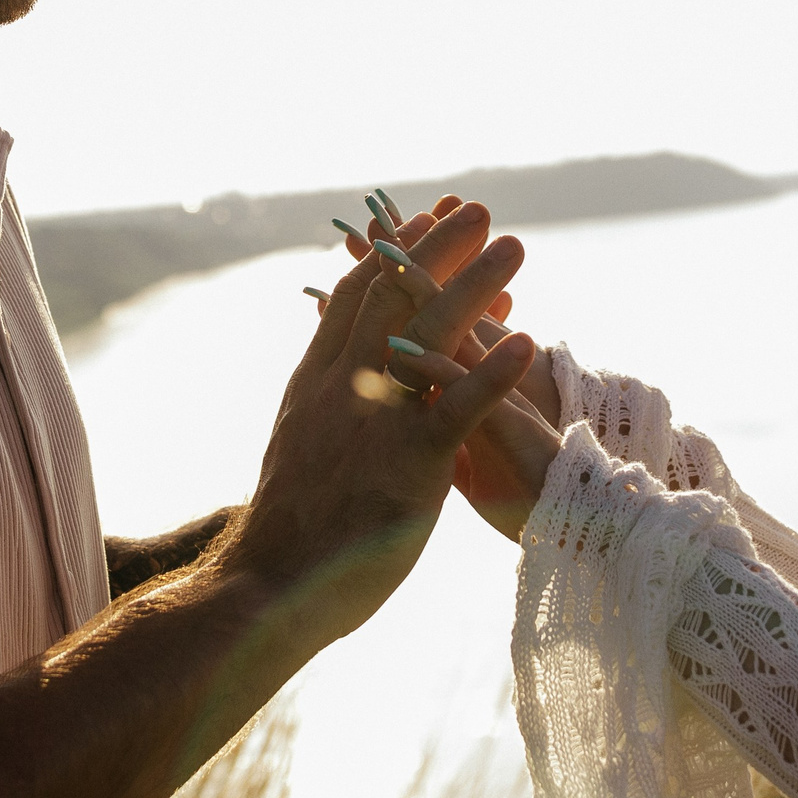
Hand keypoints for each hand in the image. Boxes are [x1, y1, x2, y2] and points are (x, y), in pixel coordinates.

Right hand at [233, 202, 534, 643]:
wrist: (268, 586)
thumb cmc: (292, 528)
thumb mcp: (303, 444)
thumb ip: (330, 404)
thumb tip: (350, 376)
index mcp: (316, 381)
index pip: (355, 297)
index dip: (392, 254)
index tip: (422, 220)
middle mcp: (342, 387)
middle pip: (393, 296)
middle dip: (437, 248)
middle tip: (478, 211)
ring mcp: (374, 421)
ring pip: (427, 334)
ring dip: (475, 286)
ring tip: (515, 248)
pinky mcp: (408, 464)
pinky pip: (457, 408)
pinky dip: (494, 372)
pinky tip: (529, 343)